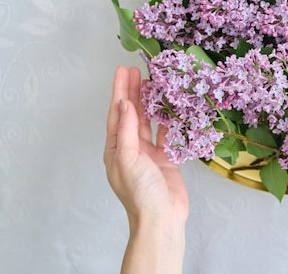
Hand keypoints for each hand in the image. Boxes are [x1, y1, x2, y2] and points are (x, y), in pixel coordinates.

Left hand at [104, 66, 188, 224]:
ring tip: (154, 83)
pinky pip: (166, 134)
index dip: (120, 91)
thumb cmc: (141, 191)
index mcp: (116, 149)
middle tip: (137, 70)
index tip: (123, 71)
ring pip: (149, 122)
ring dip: (150, 103)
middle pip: (132, 114)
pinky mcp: (166, 158)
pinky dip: (168, 120)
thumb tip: (125, 104)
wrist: (161, 218)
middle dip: (133, 92)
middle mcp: (131, 148)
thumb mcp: (129, 157)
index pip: (117, 114)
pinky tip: (170, 107)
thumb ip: (128, 129)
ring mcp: (149, 153)